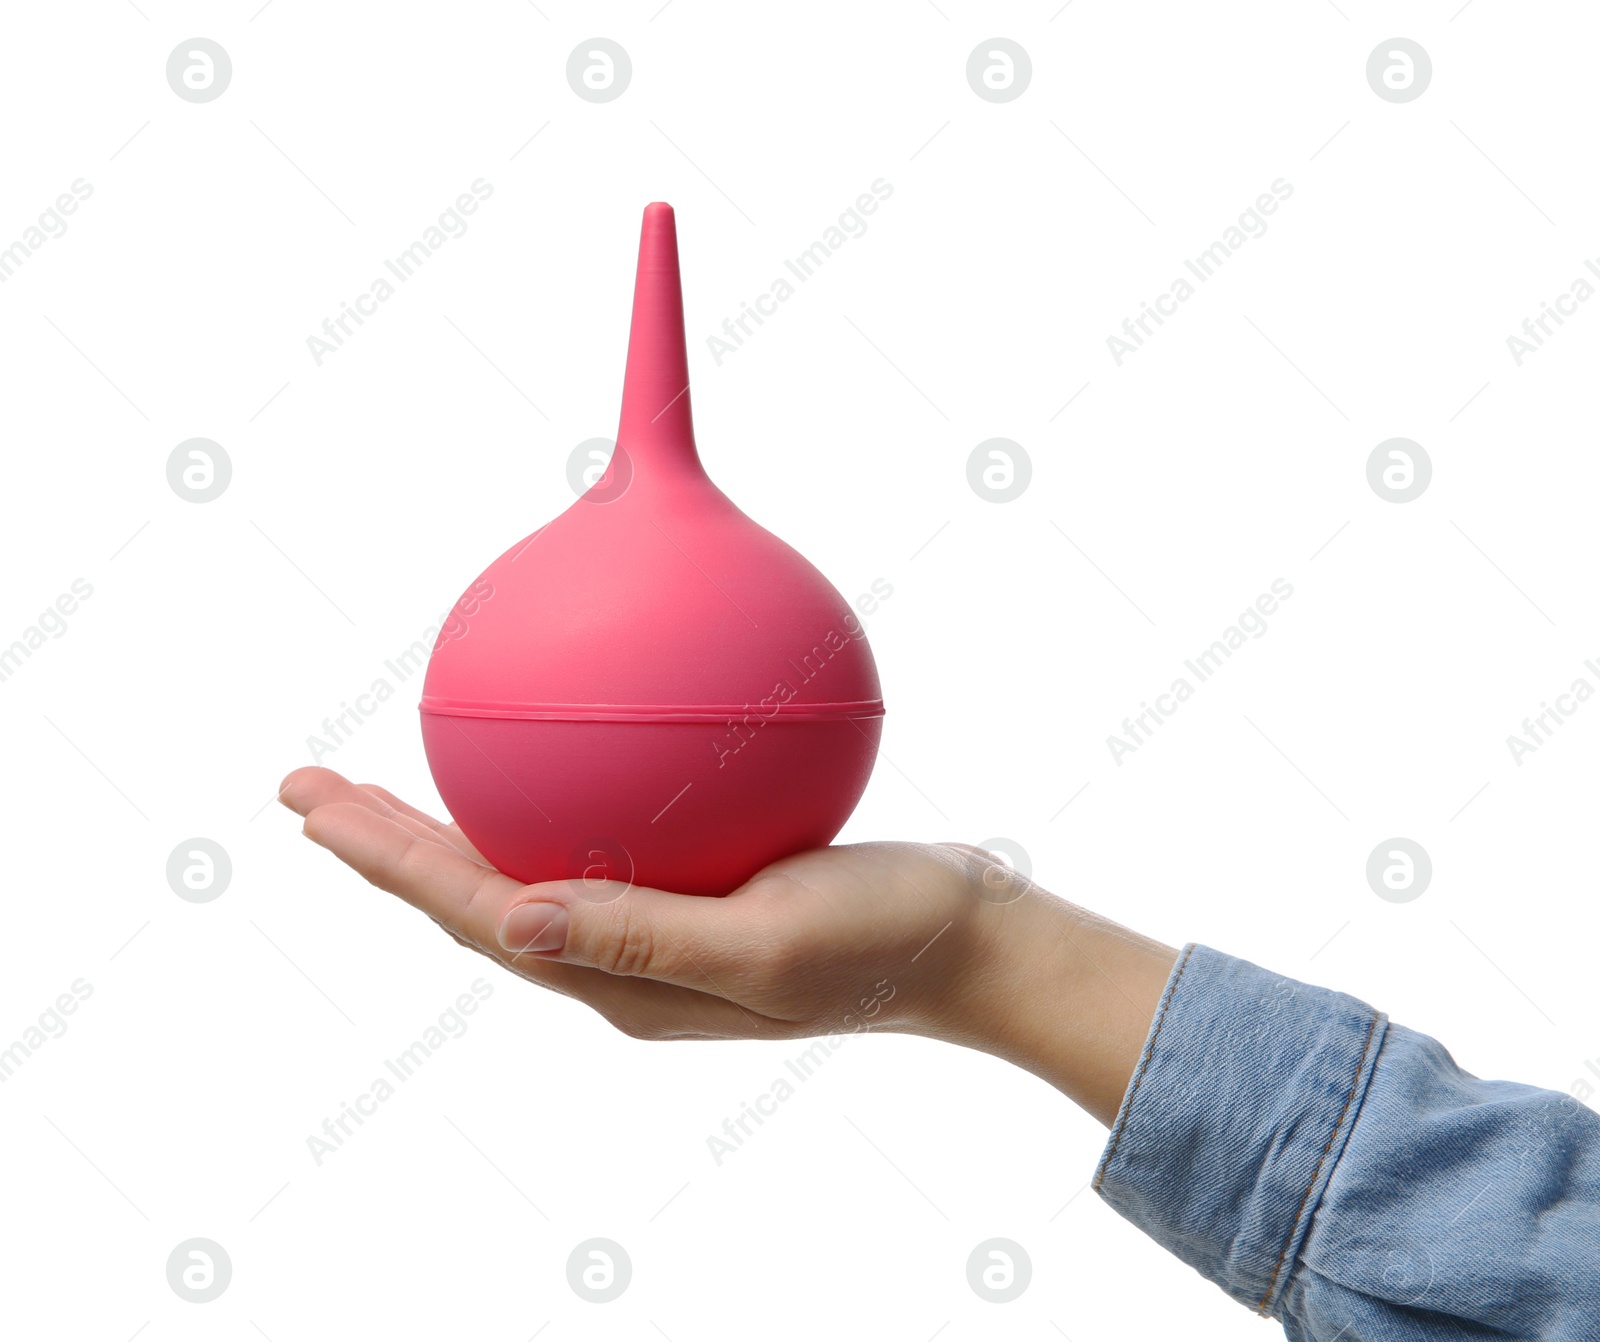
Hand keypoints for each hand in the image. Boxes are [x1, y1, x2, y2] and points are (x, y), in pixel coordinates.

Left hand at [278, 766, 1177, 1124]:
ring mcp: (654, 927)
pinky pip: (593, 842)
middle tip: (306, 786)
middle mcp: (618, 958)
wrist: (964, 942)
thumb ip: (643, 935)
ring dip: (442, 829)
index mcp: (619, 979)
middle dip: (385, 845)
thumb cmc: (882, 941)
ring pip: (521, 870)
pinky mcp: (694, 892)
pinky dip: (542, 798)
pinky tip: (546, 751)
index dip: (387, 861)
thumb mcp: (768, 945)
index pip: (475, 915)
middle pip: (474, 894)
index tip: (312, 805)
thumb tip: (511, 923)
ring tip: (378, 783)